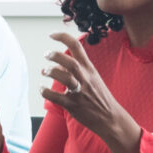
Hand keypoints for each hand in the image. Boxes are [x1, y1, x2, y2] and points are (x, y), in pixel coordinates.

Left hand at [40, 32, 142, 152]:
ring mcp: (80, 92)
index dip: (63, 37)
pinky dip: (46, 92)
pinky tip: (42, 89)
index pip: (77, 47)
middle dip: (55, 56)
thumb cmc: (99, 97)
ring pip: (65, 78)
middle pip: (70, 62)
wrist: (110, 117)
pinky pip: (56, 97)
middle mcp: (85, 78)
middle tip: (46, 54)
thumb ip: (76, 70)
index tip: (52, 35)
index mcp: (89, 69)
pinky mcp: (73, 105)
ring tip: (44, 71)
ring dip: (51, 72)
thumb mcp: (92, 78)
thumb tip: (56, 64)